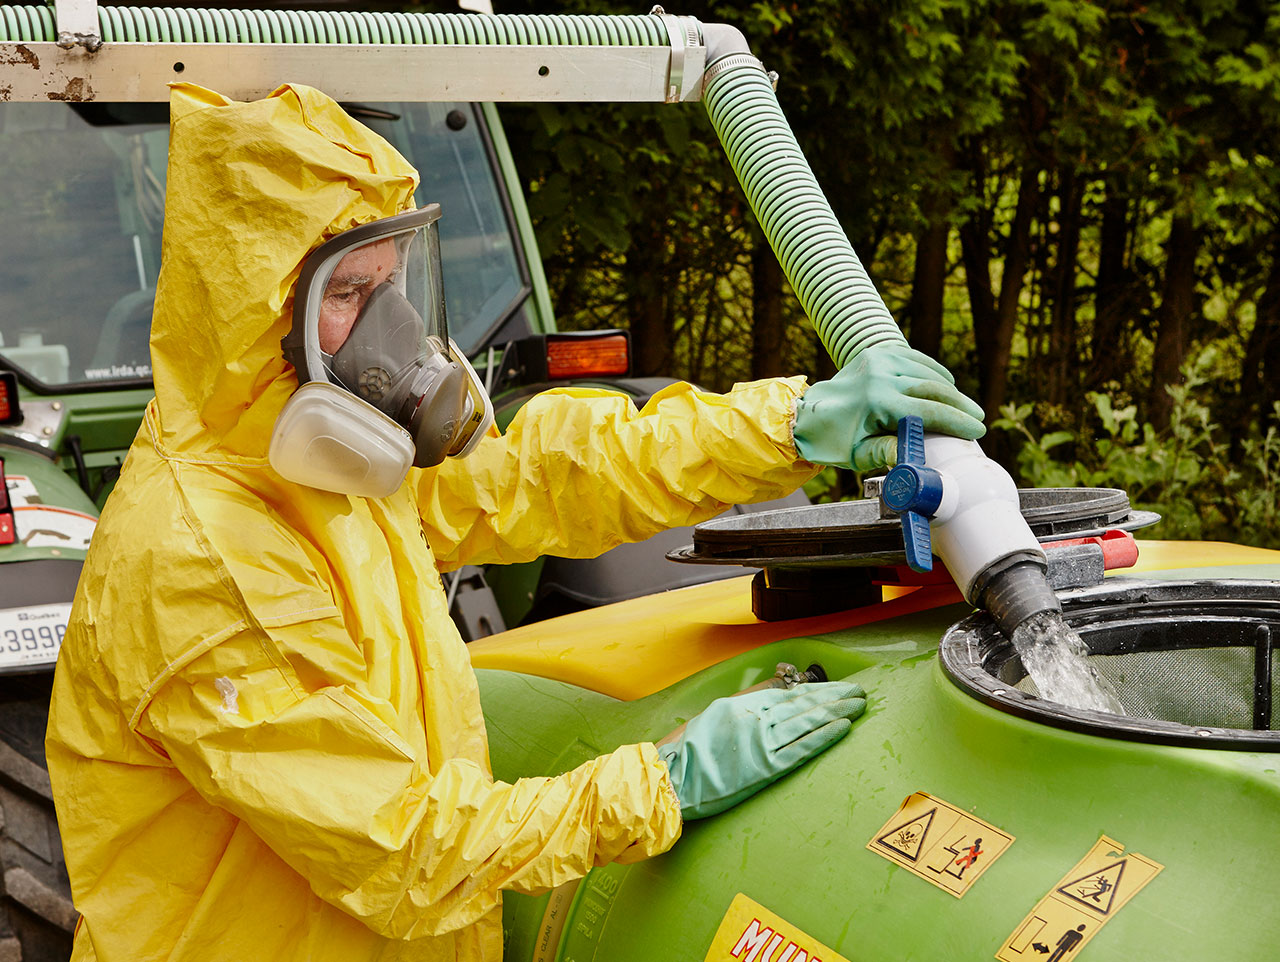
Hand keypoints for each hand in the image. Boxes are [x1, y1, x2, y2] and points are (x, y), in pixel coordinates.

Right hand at [658, 682, 865, 819]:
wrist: (671, 779)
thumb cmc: (687, 752)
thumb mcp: (713, 716)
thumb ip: (743, 707)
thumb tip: (769, 699)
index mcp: (742, 704)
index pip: (788, 694)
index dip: (816, 690)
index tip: (836, 688)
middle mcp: (755, 718)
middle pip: (804, 703)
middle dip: (834, 696)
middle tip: (858, 691)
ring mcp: (762, 742)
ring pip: (808, 721)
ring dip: (837, 712)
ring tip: (859, 705)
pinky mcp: (765, 768)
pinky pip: (801, 749)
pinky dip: (823, 736)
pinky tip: (843, 727)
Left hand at [793, 344, 984, 471]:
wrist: (809, 414)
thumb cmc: (834, 440)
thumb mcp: (859, 455)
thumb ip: (888, 453)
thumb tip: (918, 458)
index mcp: (877, 402)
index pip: (929, 411)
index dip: (957, 421)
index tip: (977, 430)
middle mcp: (880, 376)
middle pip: (934, 388)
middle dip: (960, 405)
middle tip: (979, 418)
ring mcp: (879, 359)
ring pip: (928, 372)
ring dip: (949, 388)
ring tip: (964, 406)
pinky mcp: (878, 352)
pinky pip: (915, 359)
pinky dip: (933, 371)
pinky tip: (945, 384)